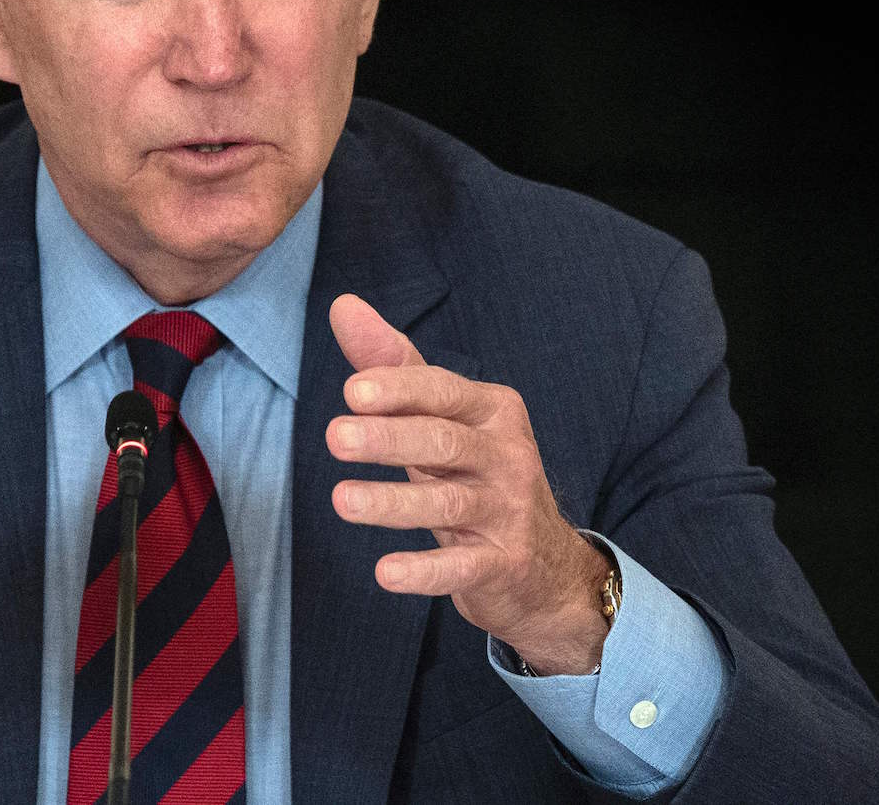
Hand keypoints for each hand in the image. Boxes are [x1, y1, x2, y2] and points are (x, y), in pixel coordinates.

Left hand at [325, 293, 610, 674]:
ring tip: (342, 501)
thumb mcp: (442, 419)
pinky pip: (462, 567)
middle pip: (445, 442)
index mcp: (493, 411)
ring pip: (449, 504)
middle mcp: (507, 456)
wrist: (544, 564)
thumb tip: (342, 305)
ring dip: (393, 502)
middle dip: (389, 437)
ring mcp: (509, 512)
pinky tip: (385, 572)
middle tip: (334, 437)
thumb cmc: (476, 475)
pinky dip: (425, 570)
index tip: (351, 391)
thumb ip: (394, 366)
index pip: (443, 392)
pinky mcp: (504, 564)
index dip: (399, 389)